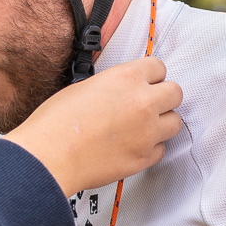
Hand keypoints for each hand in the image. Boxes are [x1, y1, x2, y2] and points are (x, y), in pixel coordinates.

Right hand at [6, 58, 183, 195]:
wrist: (49, 156)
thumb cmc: (56, 123)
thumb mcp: (86, 85)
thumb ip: (115, 85)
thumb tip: (125, 89)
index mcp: (126, 78)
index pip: (159, 67)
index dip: (152, 76)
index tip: (148, 82)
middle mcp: (142, 103)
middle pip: (176, 93)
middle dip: (164, 97)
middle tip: (151, 103)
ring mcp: (147, 132)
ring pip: (175, 122)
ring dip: (163, 123)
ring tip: (144, 126)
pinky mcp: (144, 158)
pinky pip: (161, 149)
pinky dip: (151, 147)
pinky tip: (134, 145)